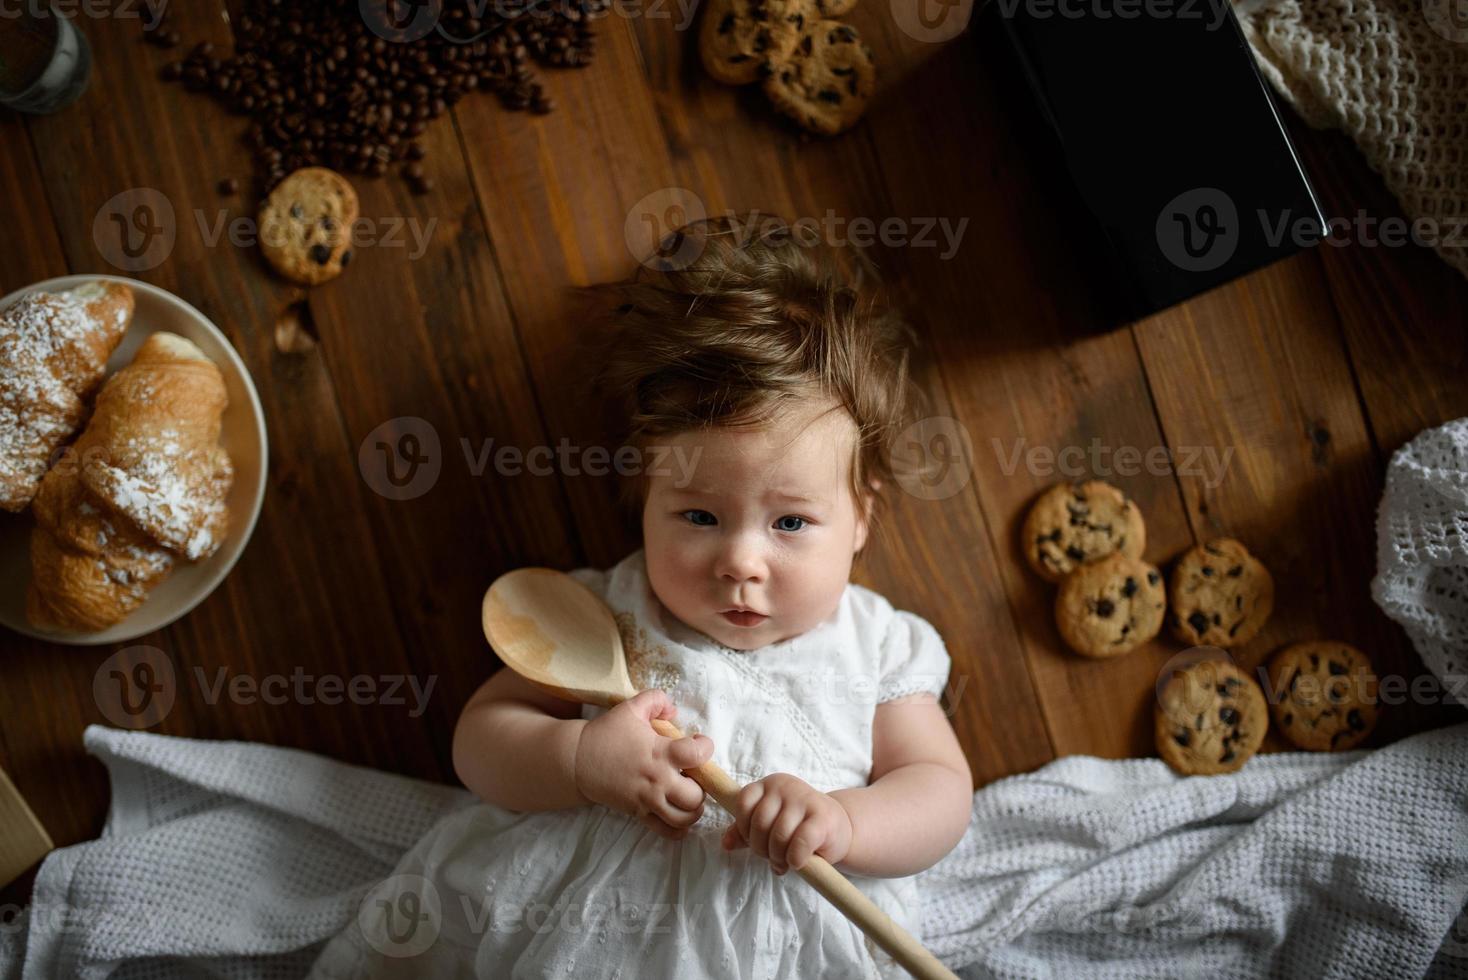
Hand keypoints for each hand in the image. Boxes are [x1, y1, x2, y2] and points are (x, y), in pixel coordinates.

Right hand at [574, 689, 714, 840]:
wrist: (578, 760)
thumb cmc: (607, 733)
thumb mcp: (631, 707)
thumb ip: (657, 700)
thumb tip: (674, 711)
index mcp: (660, 752)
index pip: (698, 755)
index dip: (705, 748)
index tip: (699, 743)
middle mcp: (658, 780)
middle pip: (696, 795)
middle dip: (702, 786)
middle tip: (693, 775)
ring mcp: (648, 800)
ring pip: (685, 817)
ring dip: (693, 808)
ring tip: (688, 796)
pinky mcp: (638, 814)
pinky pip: (666, 831)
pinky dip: (679, 829)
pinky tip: (680, 817)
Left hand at [720, 773, 853, 874]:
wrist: (840, 828)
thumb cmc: (799, 827)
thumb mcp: (770, 825)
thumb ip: (746, 832)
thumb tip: (725, 843)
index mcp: (769, 784)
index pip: (743, 803)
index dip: (745, 829)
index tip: (755, 841)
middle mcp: (785, 785)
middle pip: (759, 823)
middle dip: (762, 849)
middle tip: (774, 858)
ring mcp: (805, 798)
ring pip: (778, 836)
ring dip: (779, 858)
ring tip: (786, 862)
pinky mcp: (822, 817)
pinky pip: (799, 843)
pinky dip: (795, 859)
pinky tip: (799, 862)